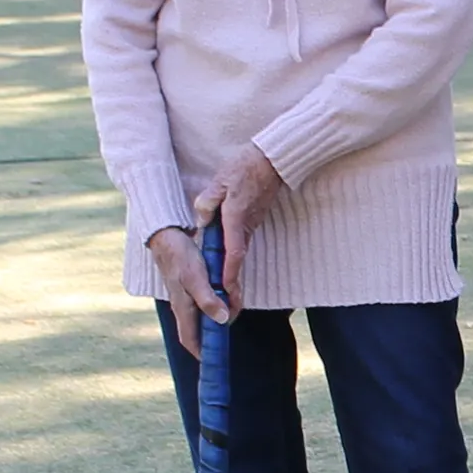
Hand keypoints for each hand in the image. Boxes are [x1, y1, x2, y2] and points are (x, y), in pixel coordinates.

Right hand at [146, 225, 233, 359]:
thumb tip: (222, 321)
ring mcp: (189, 296)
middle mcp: (185, 306)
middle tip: (236, 309)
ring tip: (235, 295)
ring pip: (209, 312)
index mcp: (183, 309)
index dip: (202, 352)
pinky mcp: (194, 286)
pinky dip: (221, 297)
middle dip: (221, 325)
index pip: (190, 340)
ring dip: (225, 308)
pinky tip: (229, 288)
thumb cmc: (180, 257)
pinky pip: (209, 298)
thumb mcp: (196, 278)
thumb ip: (208, 300)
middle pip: (203, 328)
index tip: (216, 359)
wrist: (169, 234)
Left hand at [188, 145, 286, 304]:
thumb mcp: (221, 181)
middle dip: (232, 288)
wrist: (272, 161)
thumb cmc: (245, 168)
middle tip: (227, 311)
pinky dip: (232, 263)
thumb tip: (201, 219)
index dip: (229, 273)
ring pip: (238, 256)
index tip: (224, 291)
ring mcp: (250, 227)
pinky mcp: (250, 224)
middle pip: (237, 261)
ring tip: (225, 301)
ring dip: (232, 278)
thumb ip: (208, 201)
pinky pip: (239, 247)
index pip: (234, 252)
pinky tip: (225, 273)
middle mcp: (245, 227)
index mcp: (237, 218)